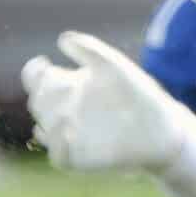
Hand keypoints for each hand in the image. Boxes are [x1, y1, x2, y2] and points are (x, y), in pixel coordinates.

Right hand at [22, 31, 192, 174]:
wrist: (161, 127)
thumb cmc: (138, 94)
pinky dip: (58, 145)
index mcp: (71, 86)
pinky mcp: (81, 158)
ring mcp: (72, 135)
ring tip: (66, 112)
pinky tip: (68, 130)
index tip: (43, 64)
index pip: (38, 80)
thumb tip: (62, 38)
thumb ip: (89, 50)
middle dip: (43, 94)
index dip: (34, 72)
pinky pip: (60, 157)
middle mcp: (67, 111)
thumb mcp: (114, 66)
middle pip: (39, 102)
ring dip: (49, 120)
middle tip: (63, 87)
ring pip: (44, 130)